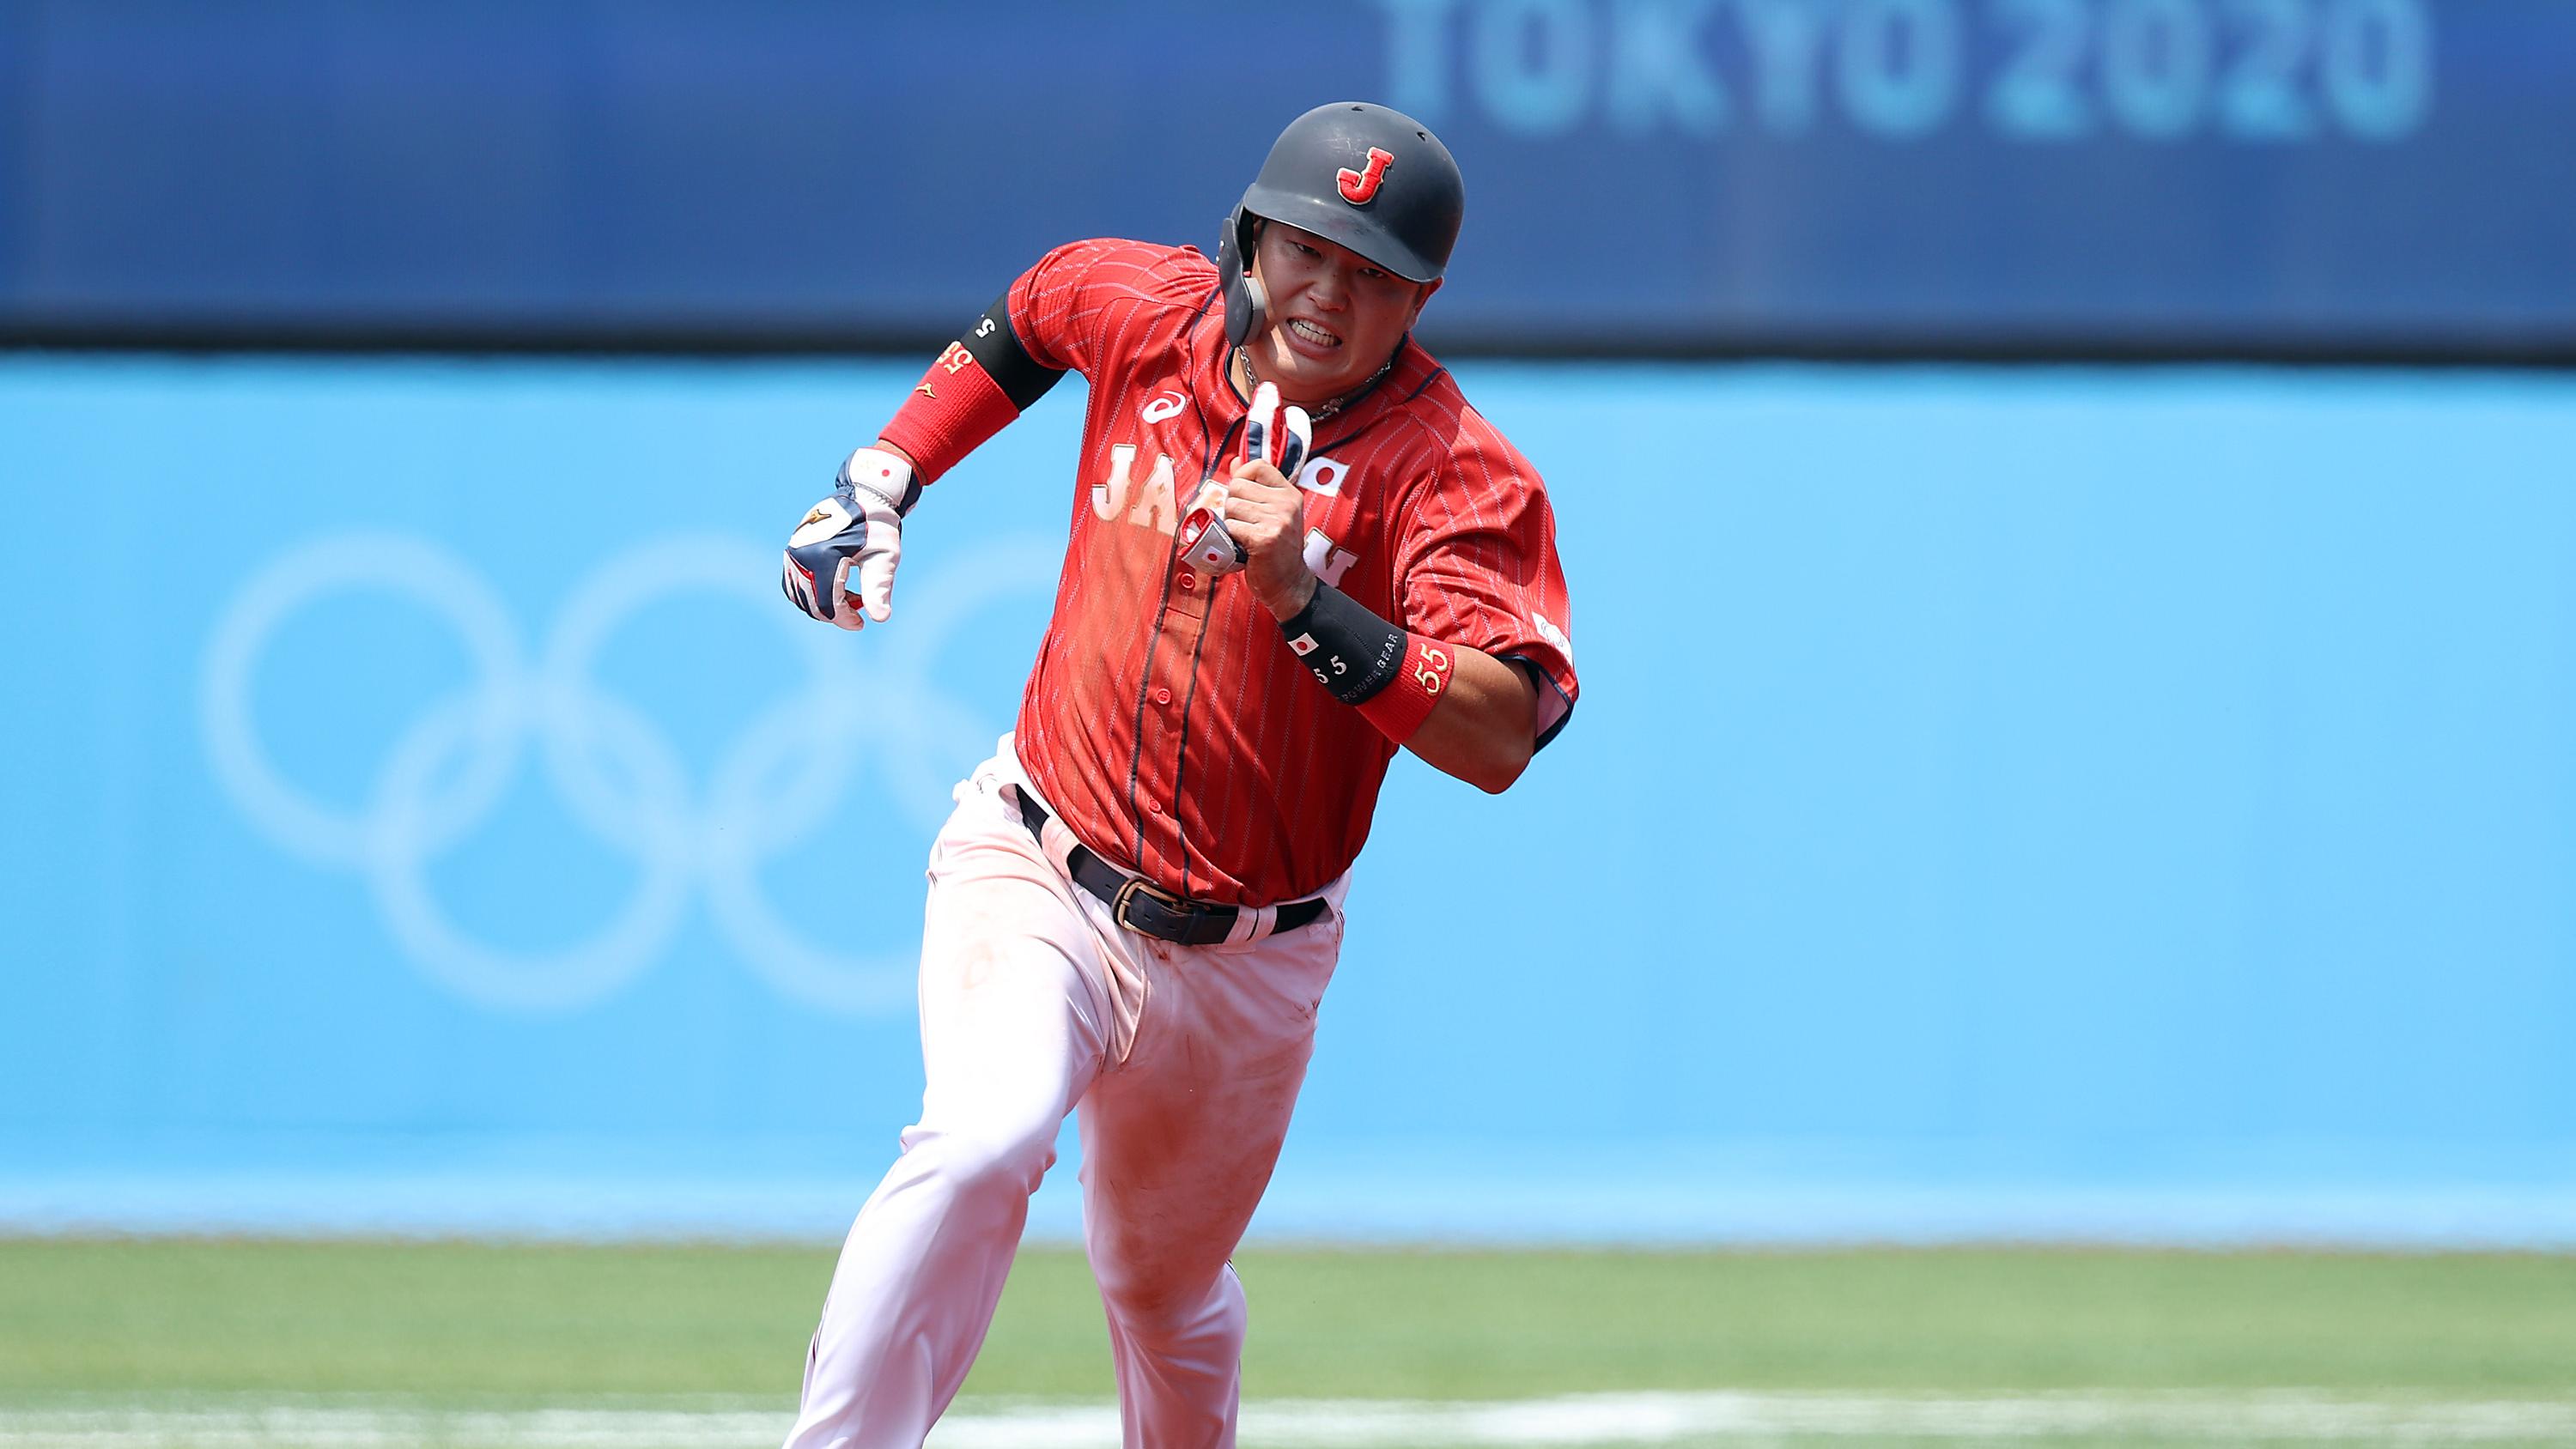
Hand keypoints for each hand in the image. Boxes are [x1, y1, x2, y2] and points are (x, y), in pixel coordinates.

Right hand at [780, 446, 915, 630]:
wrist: (862, 497)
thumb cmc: (877, 527)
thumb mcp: (884, 557)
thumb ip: (879, 588)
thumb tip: (881, 618)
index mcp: (824, 558)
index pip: (828, 605)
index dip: (844, 620)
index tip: (861, 623)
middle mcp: (802, 556)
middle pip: (812, 604)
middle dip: (836, 613)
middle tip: (859, 607)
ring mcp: (793, 553)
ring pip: (801, 595)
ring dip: (823, 602)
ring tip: (850, 594)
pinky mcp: (792, 551)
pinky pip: (794, 583)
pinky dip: (812, 591)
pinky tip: (836, 587)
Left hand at [1216, 384, 1316, 618]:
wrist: (1289, 584)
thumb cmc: (1277, 548)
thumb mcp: (1272, 513)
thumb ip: (1255, 486)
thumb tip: (1234, 462)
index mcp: (1289, 494)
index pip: (1258, 466)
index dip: (1241, 476)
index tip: (1243, 495)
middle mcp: (1286, 504)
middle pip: (1237, 486)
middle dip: (1233, 505)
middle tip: (1245, 524)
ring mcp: (1277, 521)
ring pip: (1232, 507)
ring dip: (1231, 523)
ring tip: (1245, 536)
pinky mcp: (1265, 539)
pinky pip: (1232, 526)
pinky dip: (1232, 538)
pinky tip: (1244, 547)